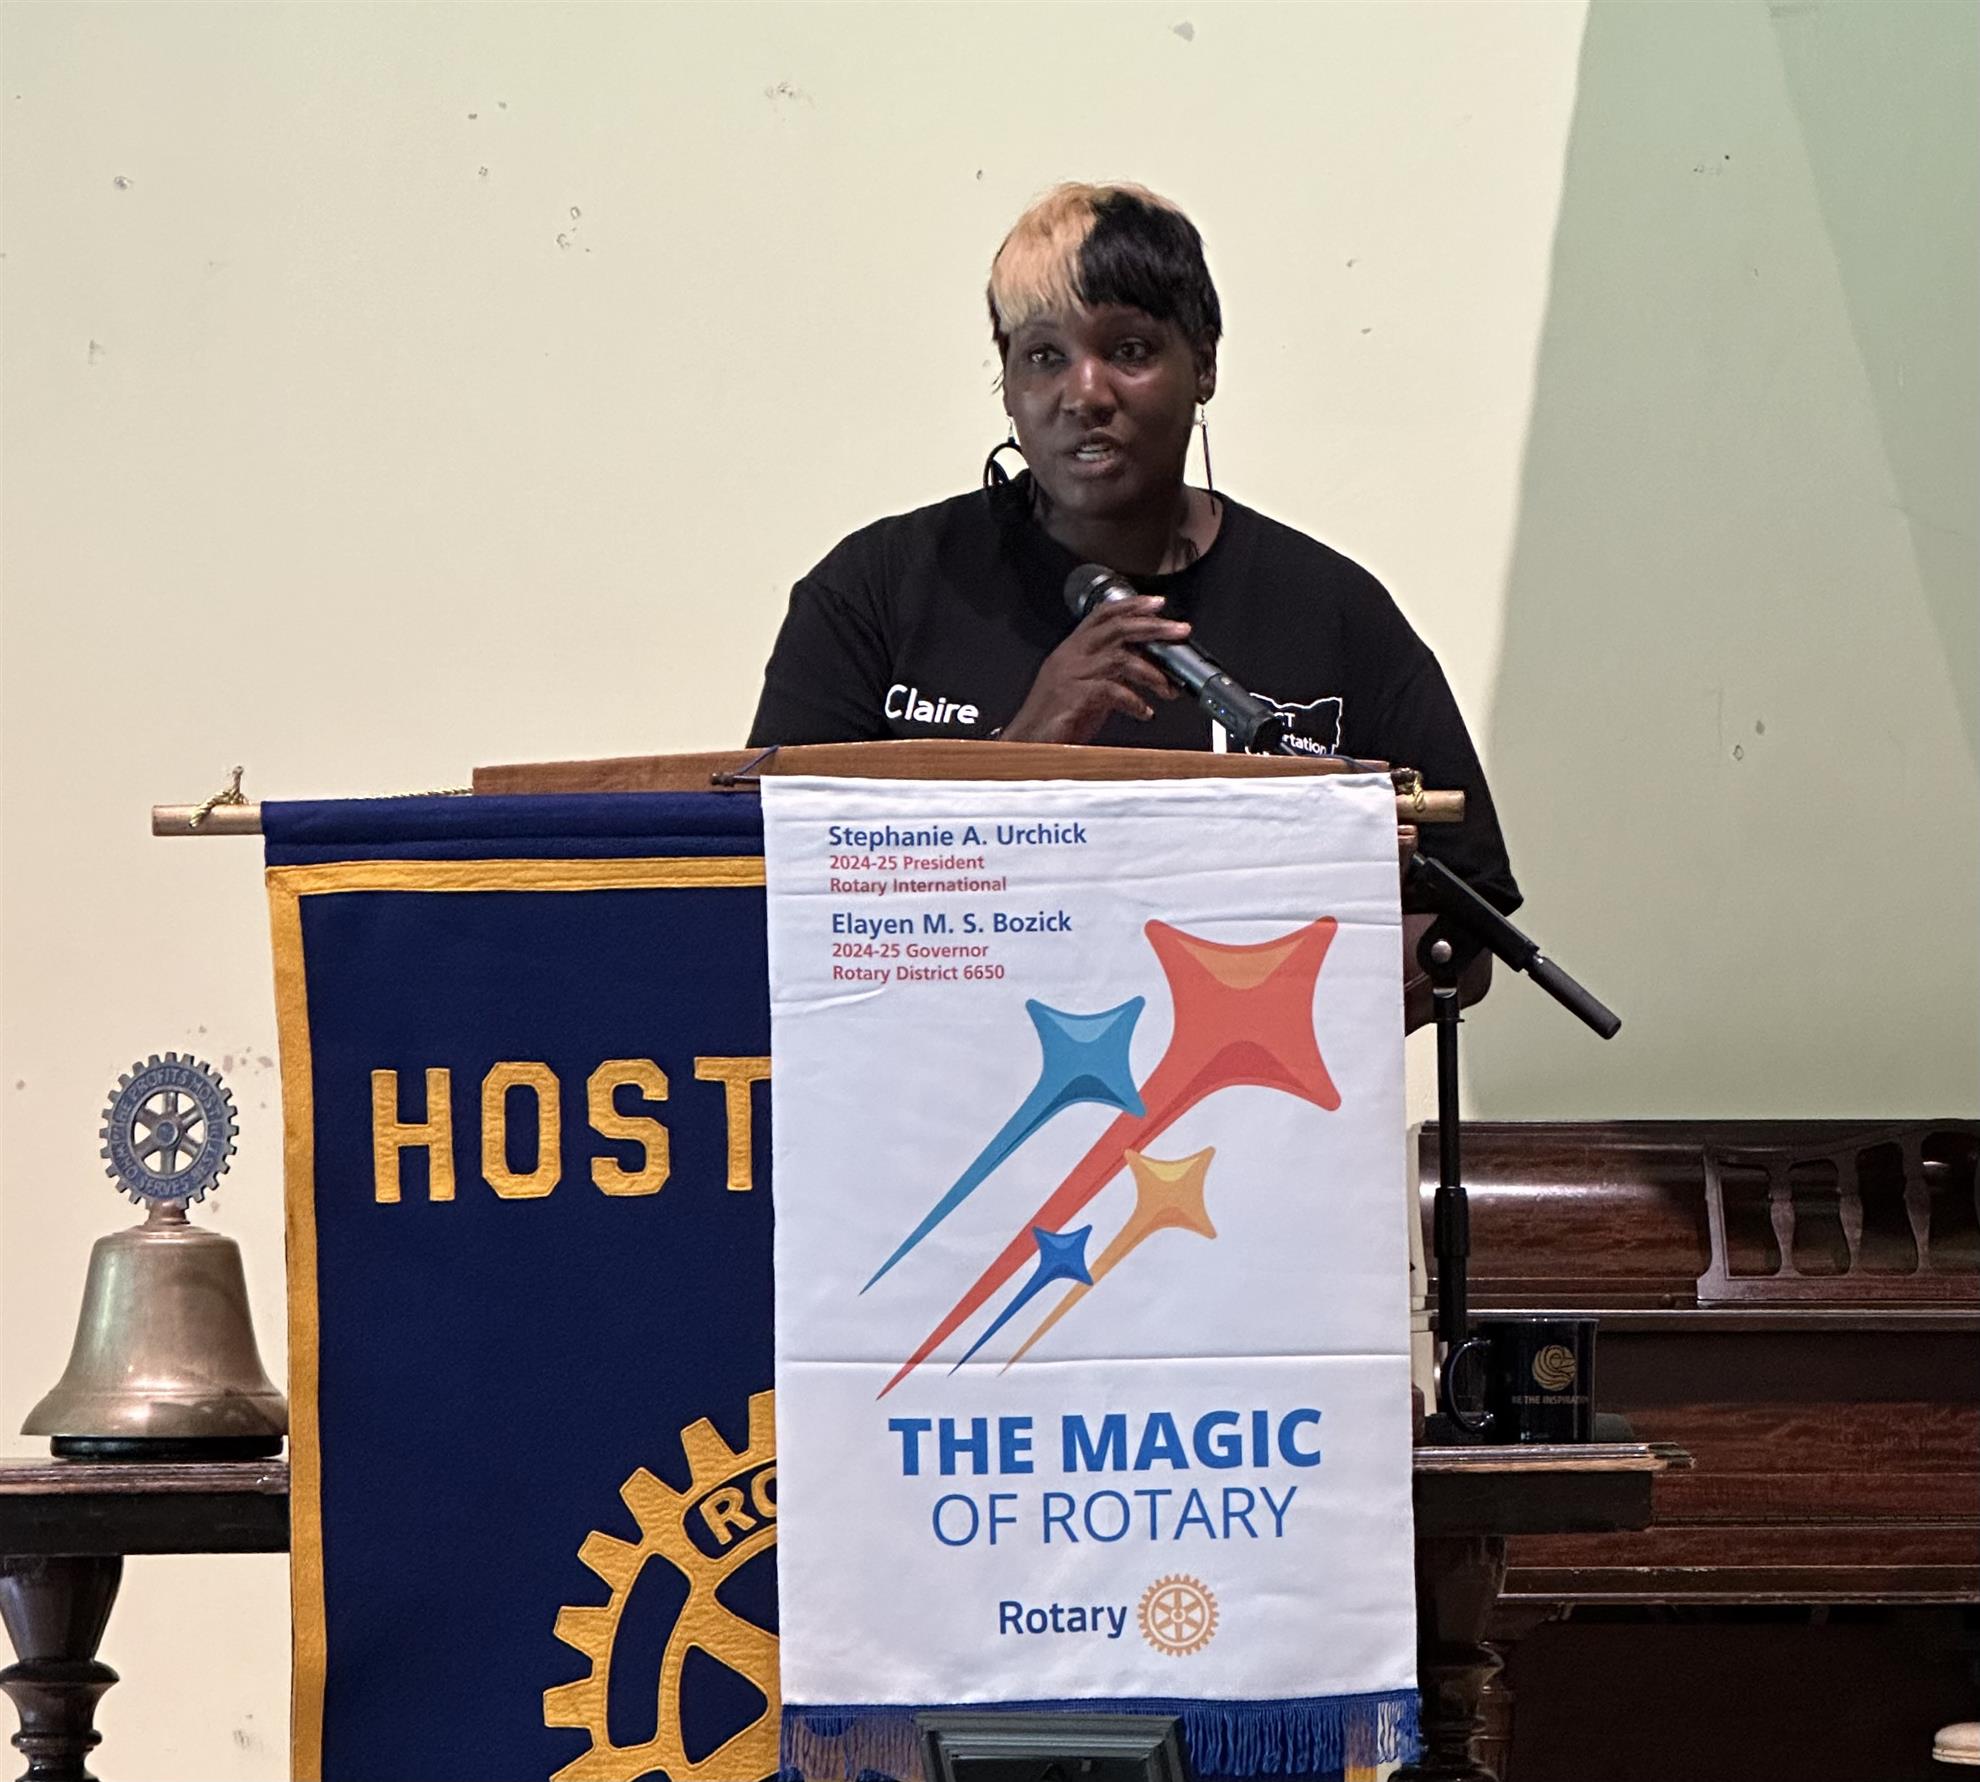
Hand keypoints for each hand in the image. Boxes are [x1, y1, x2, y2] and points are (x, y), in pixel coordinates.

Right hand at [999, 596, 1191, 743]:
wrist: (1025, 744)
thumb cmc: (1055, 719)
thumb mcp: (1085, 688)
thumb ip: (1110, 674)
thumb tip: (1144, 667)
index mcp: (1071, 650)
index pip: (1102, 615)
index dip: (1131, 605)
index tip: (1158, 603)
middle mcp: (1069, 657)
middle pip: (1116, 628)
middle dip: (1153, 627)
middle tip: (1180, 631)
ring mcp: (1070, 675)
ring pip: (1119, 657)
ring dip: (1151, 672)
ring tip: (1168, 688)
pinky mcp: (1073, 698)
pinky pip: (1111, 690)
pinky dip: (1134, 701)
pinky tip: (1144, 712)